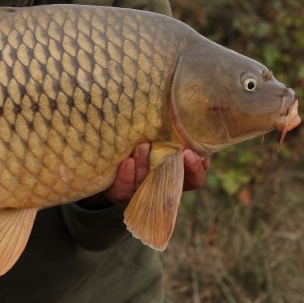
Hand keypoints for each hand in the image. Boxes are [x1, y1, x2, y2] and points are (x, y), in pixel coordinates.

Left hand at [79, 143, 210, 207]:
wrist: (107, 164)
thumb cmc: (141, 143)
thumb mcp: (159, 136)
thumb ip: (171, 130)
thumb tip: (184, 109)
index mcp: (176, 176)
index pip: (195, 178)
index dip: (196, 168)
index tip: (192, 152)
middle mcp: (160, 187)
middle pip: (175, 184)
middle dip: (178, 169)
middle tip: (181, 152)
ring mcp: (140, 191)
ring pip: (147, 182)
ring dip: (146, 164)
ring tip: (143, 146)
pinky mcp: (120, 193)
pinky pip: (123, 189)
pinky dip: (126, 175)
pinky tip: (128, 162)